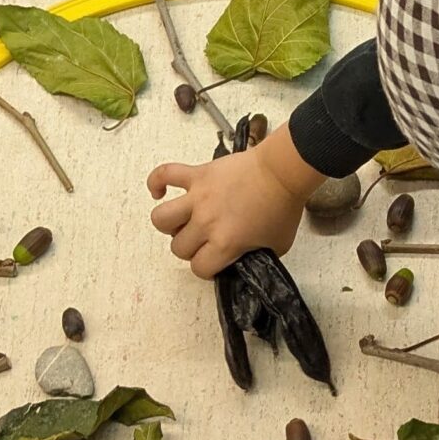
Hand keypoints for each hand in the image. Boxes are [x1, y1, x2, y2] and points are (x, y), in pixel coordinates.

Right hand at [147, 123, 324, 278]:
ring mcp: (198, 197)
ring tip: (182, 221)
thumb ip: (252, 257)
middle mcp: (206, 222)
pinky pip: (165, 173)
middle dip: (191, 248)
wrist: (282, 171)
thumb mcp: (275, 246)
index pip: (199, 268)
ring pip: (161, 218)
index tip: (215, 261)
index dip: (207, 268)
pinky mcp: (197, 175)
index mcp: (225, 243)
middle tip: (204, 240)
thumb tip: (238, 259)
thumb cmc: (282, 207)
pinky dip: (156, 182)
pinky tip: (159, 192)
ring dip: (169, 224)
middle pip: (179, 247)